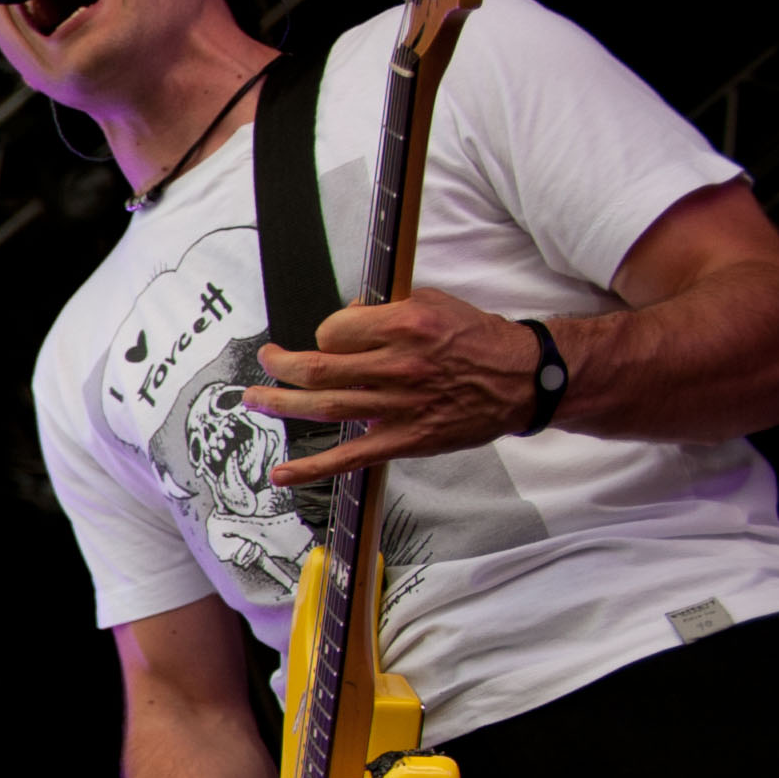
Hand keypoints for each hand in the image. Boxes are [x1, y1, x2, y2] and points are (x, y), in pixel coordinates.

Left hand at [242, 290, 544, 482]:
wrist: (523, 378)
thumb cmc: (477, 339)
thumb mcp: (434, 303)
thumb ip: (385, 309)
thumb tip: (343, 319)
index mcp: (405, 325)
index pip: (334, 330)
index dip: (323, 333)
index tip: (326, 339)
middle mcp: (398, 365)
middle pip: (317, 369)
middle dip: (281, 366)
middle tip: (266, 363)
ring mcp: (399, 405)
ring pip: (324, 407)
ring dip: (280, 405)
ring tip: (254, 399)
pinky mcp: (405, 438)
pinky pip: (351, 455)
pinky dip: (312, 468)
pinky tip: (282, 474)